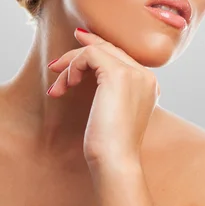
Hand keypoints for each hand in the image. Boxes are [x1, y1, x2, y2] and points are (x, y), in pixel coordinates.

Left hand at [46, 28, 159, 168]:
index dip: (98, 47)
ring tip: (59, 87)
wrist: (116, 161)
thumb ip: (112, 93)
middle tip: (56, 63)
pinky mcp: (118, 74)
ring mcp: (134, 73)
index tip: (78, 44)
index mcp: (148, 84)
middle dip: (80, 52)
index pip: (122, 56)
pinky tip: (67, 85)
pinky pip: (91, 55)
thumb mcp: (114, 113)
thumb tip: (86, 75)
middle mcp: (145, 75)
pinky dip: (74, 66)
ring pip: (99, 50)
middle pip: (110, 49)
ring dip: (72, 64)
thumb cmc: (111, 146)